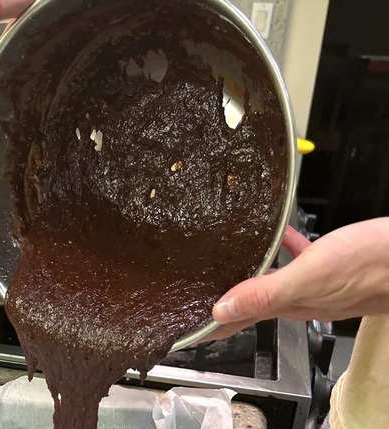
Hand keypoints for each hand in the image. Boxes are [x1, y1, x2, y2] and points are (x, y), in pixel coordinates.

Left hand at [208, 218, 388, 339]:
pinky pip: (298, 255)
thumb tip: (221, 310)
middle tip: (199, 290)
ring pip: (273, 277)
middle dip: (224, 297)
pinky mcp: (333, 263)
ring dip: (250, 270)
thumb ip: (266, 292)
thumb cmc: (373, 265)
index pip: (240, 320)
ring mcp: (318, 281)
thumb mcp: (310, 277)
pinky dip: (283, 246)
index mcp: (291, 304)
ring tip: (228, 258)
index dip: (212, 324)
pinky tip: (279, 232)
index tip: (188, 327)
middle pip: (251, 299)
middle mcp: (301, 296)